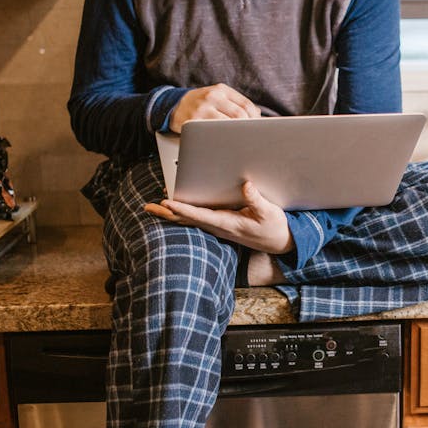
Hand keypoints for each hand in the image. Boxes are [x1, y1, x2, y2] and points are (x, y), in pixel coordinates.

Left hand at [144, 180, 292, 254]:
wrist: (280, 242)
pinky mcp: (220, 224)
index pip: (200, 215)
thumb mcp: (269, 212)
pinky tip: (174, 209)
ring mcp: (218, 226)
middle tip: (147, 207)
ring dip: (170, 214)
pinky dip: (182, 213)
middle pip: (187, 220)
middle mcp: (219, 226)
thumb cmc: (274, 227)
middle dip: (167, 213)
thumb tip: (246, 185)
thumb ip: (256, 200)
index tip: (167, 203)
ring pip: (189, 220)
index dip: (183, 209)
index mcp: (228, 223)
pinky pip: (196, 219)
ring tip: (153, 207)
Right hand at [170, 84, 260, 131]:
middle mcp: (212, 97)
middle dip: (248, 127)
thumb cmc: (201, 103)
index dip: (255, 118)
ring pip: (227, 124)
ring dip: (237, 134)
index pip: (245, 104)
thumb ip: (236, 103)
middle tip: (251, 136)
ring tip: (241, 140)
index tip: (259, 127)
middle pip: (239, 114)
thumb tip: (258, 114)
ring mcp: (202, 109)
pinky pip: (212, 133)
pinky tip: (226, 142)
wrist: (175, 106)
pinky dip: (222, 139)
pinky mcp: (194, 122)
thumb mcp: (218, 97)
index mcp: (221, 90)